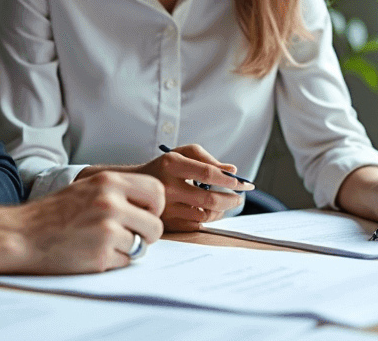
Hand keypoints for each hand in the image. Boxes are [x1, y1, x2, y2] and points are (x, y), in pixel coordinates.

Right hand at [0, 171, 163, 277]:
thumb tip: (152, 206)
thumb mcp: (87, 188)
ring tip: (102, 243)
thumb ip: (118, 192)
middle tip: (127, 235)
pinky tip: (90, 253)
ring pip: (141, 247)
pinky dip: (112, 261)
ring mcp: (106, 231)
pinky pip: (124, 263)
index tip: (144, 214)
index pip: (157, 192)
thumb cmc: (54, 213)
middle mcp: (110, 203)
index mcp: (108, 182)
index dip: (155, 208)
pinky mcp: (100, 256)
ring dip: (127, 249)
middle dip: (146, 235)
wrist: (20, 234)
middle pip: (155, 225)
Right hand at [135, 144, 254, 231]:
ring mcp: (165, 208)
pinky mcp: (165, 223)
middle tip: (239, 197)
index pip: (208, 173)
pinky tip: (206, 211)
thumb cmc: (164, 167)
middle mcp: (167, 187)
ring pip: (205, 215)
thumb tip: (231, 170)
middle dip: (231, 199)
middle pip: (210, 199)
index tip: (243, 183)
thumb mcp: (181, 153)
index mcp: (171, 164)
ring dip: (220, 210)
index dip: (229, 180)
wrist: (134, 186)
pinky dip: (206, 219)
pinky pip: (195, 225)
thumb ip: (207, 159)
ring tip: (222, 203)